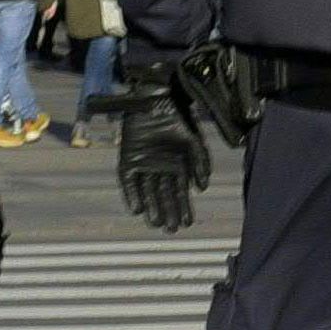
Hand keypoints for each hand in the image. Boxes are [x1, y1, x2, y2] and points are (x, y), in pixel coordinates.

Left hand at [115, 72, 210, 233]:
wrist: (156, 100)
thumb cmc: (177, 119)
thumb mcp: (193, 141)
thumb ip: (200, 163)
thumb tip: (202, 187)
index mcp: (177, 166)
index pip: (180, 192)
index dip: (184, 208)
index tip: (187, 223)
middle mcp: (160, 169)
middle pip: (164, 196)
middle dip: (169, 212)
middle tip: (171, 229)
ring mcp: (143, 165)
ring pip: (148, 192)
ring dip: (152, 207)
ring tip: (156, 223)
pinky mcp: (128, 160)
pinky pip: (129, 182)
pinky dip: (132, 195)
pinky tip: (137, 209)